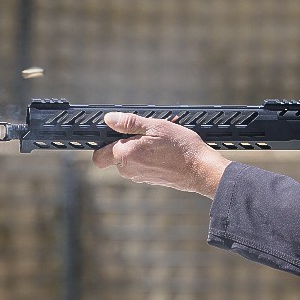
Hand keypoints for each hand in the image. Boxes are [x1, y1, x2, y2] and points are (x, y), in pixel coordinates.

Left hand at [91, 112, 229, 197]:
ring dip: (140, 149)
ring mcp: (139, 177)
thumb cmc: (181, 147)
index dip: (104, 143)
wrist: (201, 170)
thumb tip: (109, 119)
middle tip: (146, 132)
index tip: (116, 134)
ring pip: (130, 160)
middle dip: (126, 144)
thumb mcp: (155, 126)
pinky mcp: (150, 180)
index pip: (99, 155)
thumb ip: (129, 123)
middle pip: (116, 156)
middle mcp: (129, 170)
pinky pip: (142, 166)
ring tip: (160, 140)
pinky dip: (149, 157)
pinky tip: (165, 150)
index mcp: (125, 155)